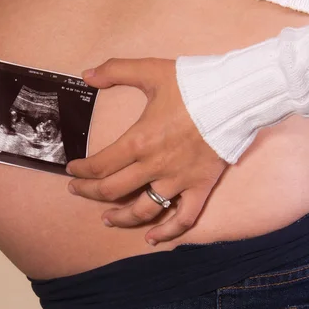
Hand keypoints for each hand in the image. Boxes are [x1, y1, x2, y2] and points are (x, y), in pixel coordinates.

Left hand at [66, 58, 227, 245]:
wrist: (235, 95)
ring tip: (107, 219)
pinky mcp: (200, 187)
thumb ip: (116, 70)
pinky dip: (167, 232)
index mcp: (139, 141)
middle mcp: (154, 166)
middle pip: (113, 190)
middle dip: (89, 192)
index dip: (82, 171)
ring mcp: (178, 180)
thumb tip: (86, 75)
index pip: (100, 165)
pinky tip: (152, 239)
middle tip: (78, 191)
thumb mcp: (151, 70)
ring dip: (121, 217)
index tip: (73, 171)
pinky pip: (183, 218)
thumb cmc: (193, 84)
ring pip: (143, 210)